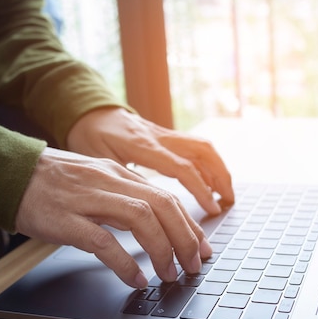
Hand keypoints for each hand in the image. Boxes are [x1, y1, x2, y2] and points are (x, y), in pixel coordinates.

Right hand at [15, 147, 212, 288]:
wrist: (7, 173)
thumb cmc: (51, 182)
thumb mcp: (94, 180)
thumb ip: (122, 196)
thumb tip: (152, 224)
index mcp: (118, 173)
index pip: (166, 197)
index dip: (190, 224)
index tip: (202, 246)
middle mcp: (109, 181)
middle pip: (163, 205)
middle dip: (185, 238)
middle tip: (194, 265)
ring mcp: (88, 199)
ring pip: (141, 218)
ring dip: (162, 249)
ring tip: (170, 274)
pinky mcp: (66, 219)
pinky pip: (103, 241)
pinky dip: (124, 262)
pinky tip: (136, 278)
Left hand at [66, 107, 234, 214]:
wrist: (88, 110)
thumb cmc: (89, 137)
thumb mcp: (99, 163)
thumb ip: (123, 181)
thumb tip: (144, 208)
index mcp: (144, 147)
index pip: (182, 167)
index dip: (201, 189)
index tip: (213, 208)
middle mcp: (159, 137)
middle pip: (202, 152)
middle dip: (221, 176)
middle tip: (229, 200)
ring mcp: (164, 135)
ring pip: (202, 147)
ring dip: (219, 169)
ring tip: (226, 193)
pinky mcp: (165, 136)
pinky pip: (194, 147)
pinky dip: (207, 164)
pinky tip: (209, 181)